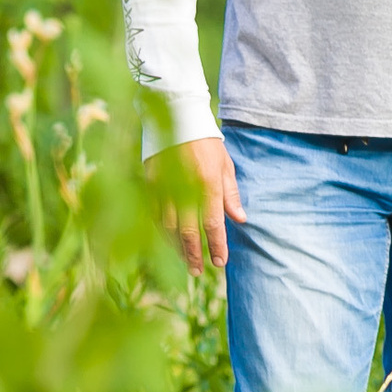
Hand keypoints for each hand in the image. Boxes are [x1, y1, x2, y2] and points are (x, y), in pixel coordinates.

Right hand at [154, 136, 245, 272]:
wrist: (178, 119)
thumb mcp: (226, 166)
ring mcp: (165, 188)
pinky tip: (169, 242)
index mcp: (208, 184)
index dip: (217, 245)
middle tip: (199, 271)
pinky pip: (156, 216)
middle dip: (194, 254)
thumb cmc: (207, 143)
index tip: (221, 262)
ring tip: (185, 261)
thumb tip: (241, 220)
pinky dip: (163, 232)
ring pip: (169, 227)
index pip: (214, 223)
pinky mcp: (150, 186)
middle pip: (189, 231)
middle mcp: (186, 189)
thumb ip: (231, 194)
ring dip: (177, 247)